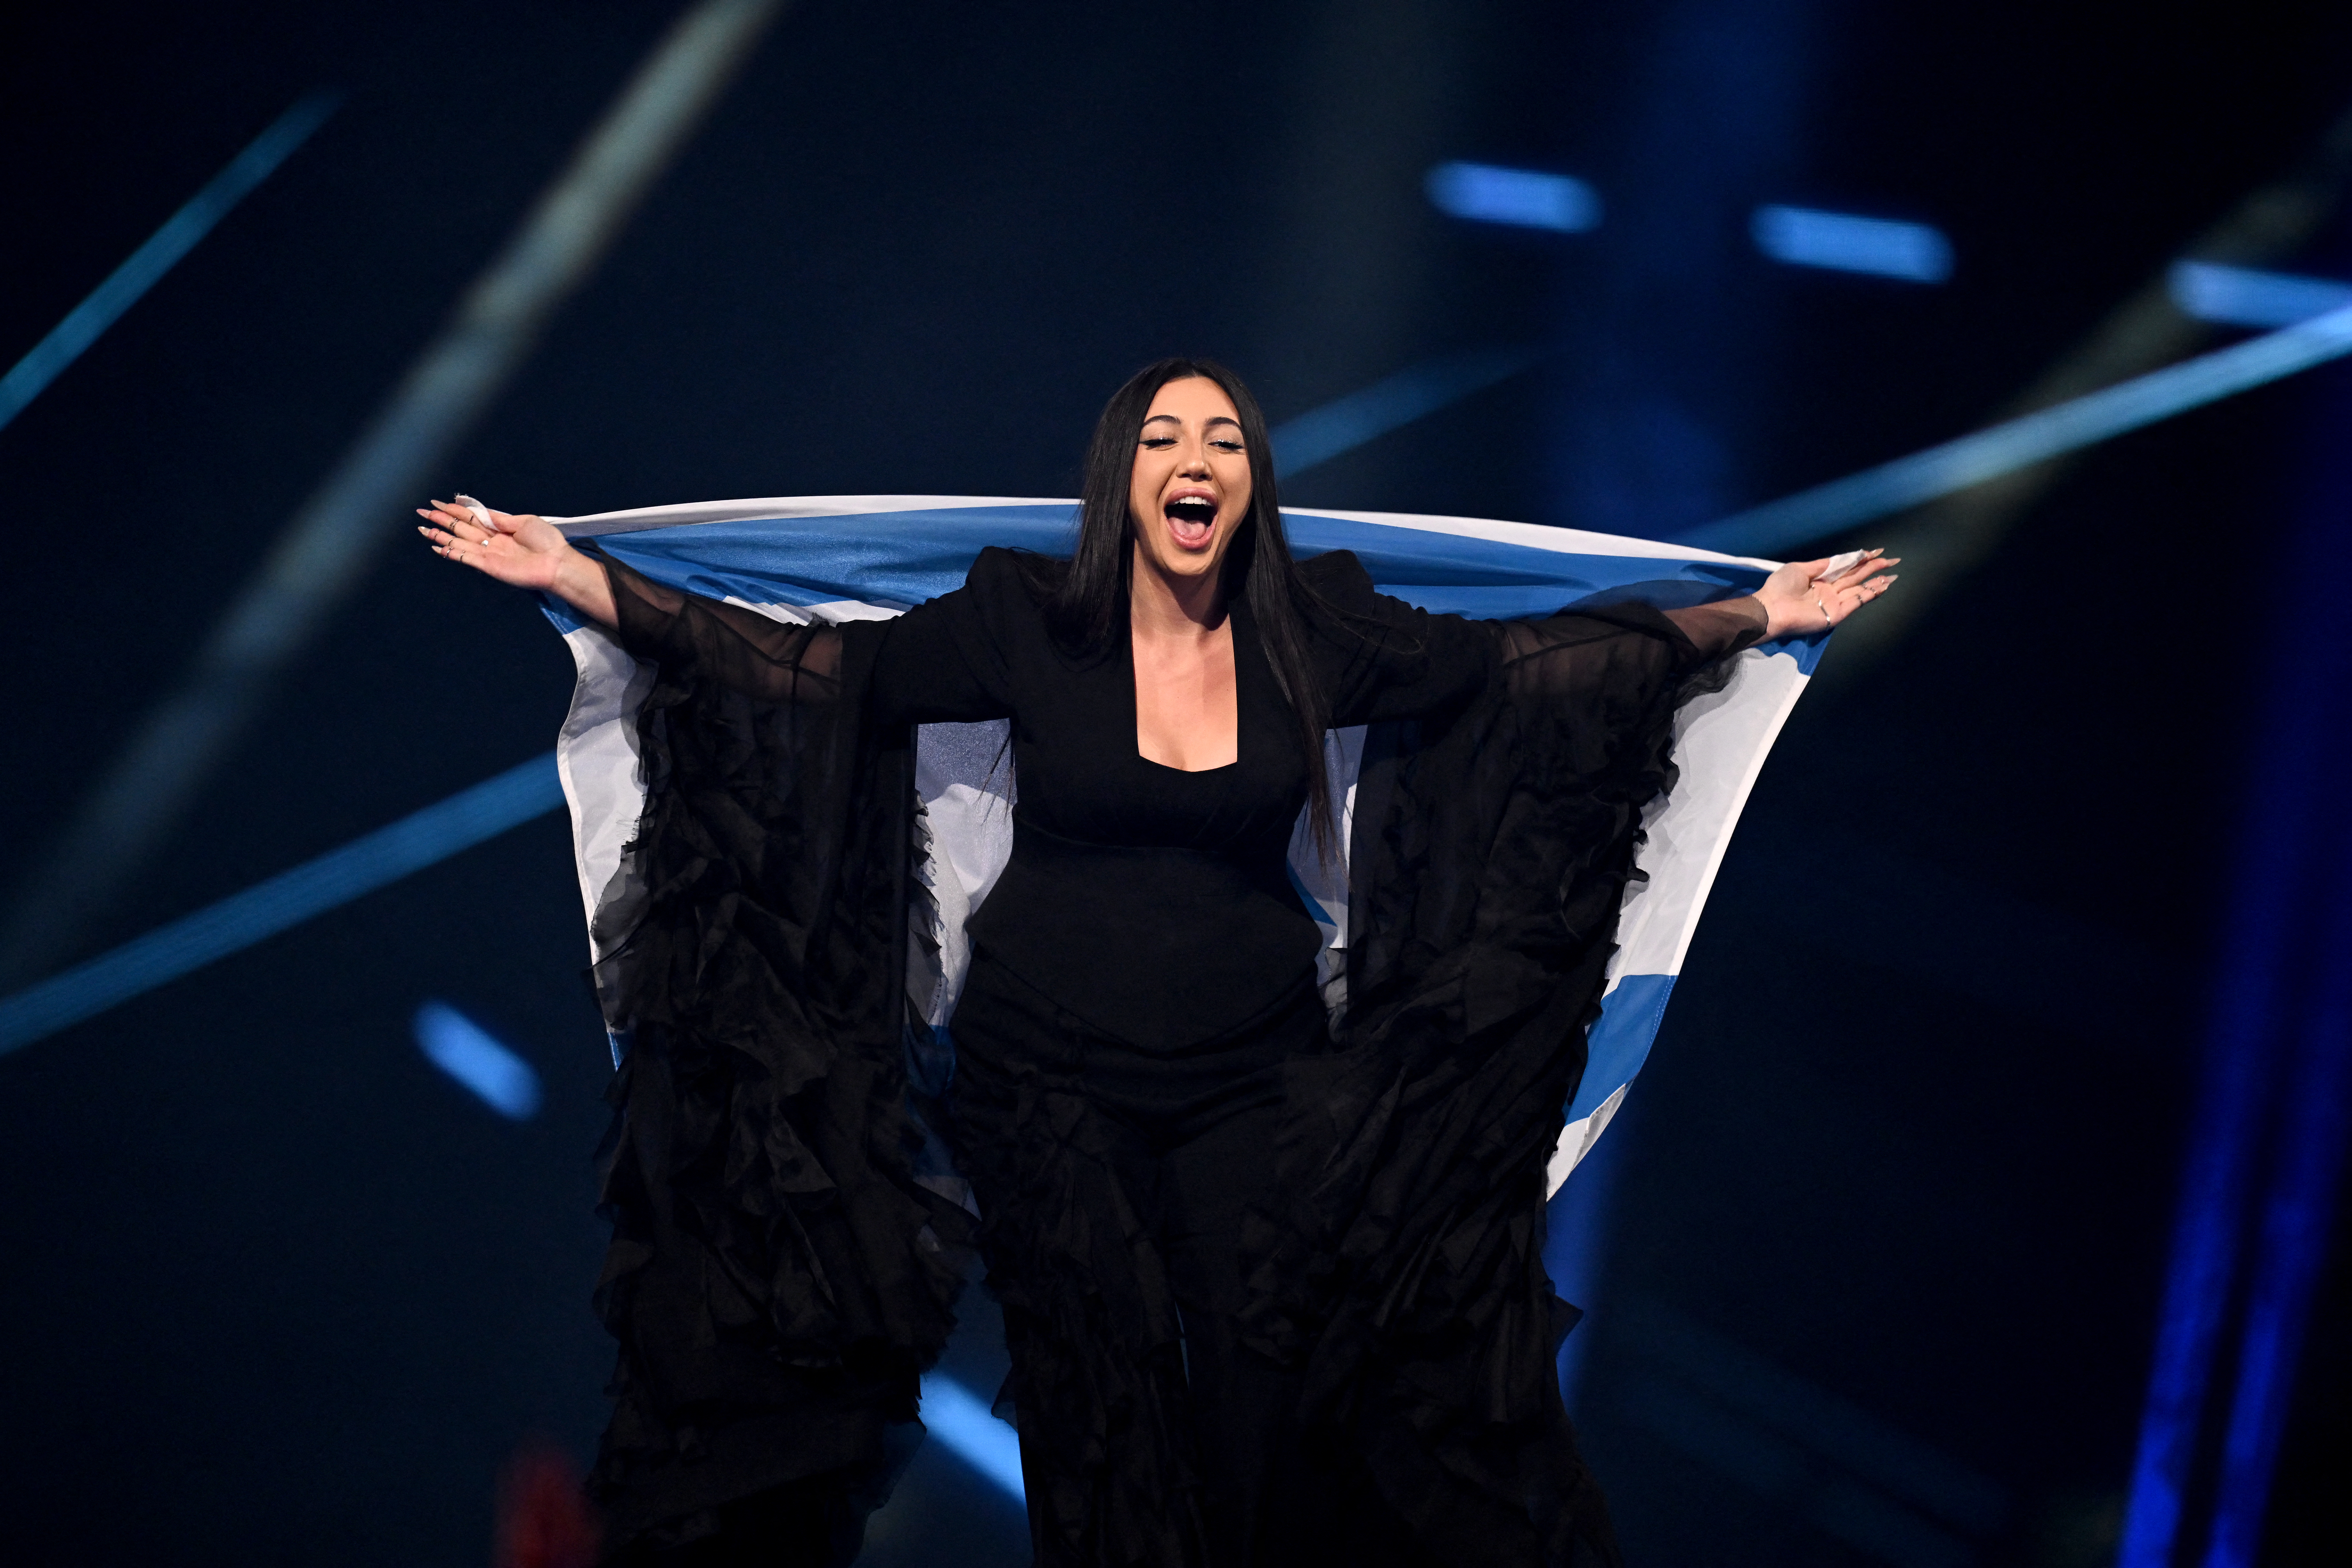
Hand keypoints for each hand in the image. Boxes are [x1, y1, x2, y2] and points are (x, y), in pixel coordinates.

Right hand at [416, 495, 616, 627]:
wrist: (557, 562)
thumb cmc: (547, 542)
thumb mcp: (524, 521)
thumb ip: (500, 518)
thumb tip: (482, 511)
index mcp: (501, 528)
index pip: (472, 517)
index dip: (455, 509)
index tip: (439, 502)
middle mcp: (492, 541)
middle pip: (461, 528)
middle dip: (441, 519)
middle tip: (422, 511)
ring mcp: (488, 553)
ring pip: (458, 542)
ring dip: (440, 535)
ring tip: (422, 528)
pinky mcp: (488, 566)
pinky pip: (465, 557)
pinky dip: (450, 552)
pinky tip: (437, 547)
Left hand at [1754, 549, 1898, 638]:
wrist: (1772, 608)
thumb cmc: (1781, 586)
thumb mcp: (1800, 568)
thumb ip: (1823, 565)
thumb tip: (1842, 558)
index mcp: (1820, 579)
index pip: (1845, 568)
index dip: (1861, 560)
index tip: (1876, 552)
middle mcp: (1829, 590)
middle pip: (1856, 577)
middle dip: (1874, 568)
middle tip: (1892, 560)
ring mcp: (1834, 602)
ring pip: (1860, 590)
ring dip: (1876, 582)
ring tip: (1892, 574)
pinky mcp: (1836, 614)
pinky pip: (1857, 602)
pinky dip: (1870, 595)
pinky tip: (1882, 586)